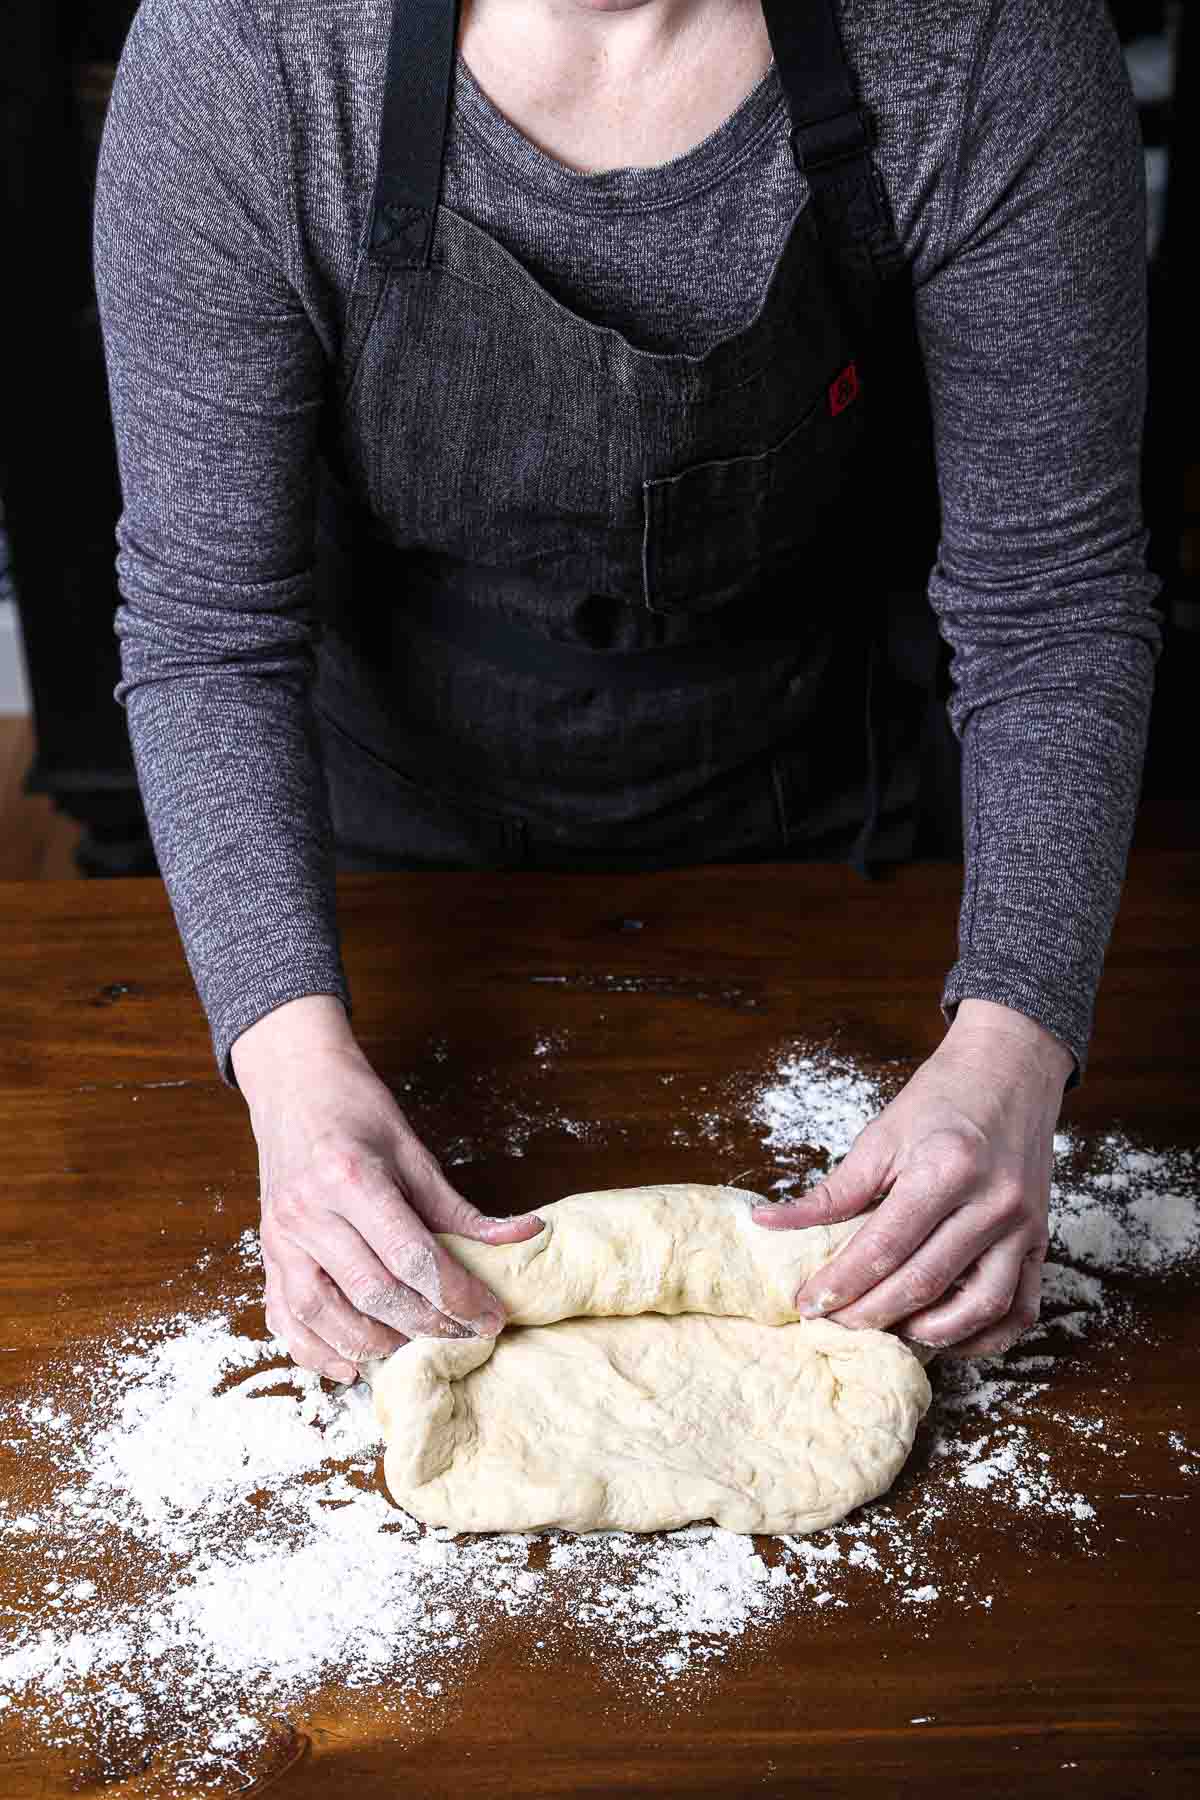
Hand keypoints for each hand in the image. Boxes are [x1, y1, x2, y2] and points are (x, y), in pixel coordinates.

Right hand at [232, 996, 544, 1381]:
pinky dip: (314, 1349)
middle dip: (426, 1324)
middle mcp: (309, 1212)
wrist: (293, 1084)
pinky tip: (349, 1364)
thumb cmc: (356, 1112)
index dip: (457, 1295)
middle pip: (372, 1292)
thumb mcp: (413, 1152)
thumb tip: (524, 1235)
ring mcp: (280, 1236)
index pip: (412, 1258)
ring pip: (323, 1313)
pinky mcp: (266, 1252)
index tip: (491, 1317)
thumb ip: (460, 1208)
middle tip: (466, 1337)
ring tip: (414, 1348)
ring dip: (372, 1343)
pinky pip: (283, 1316)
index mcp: (351, 1179)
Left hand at [751, 1000, 1073, 1356]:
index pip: (884, 1247)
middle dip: (870, 1314)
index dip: (841, 1283)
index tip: (808, 1304)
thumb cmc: (942, 1099)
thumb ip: (833, 1191)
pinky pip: (1021, 1310)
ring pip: (979, 1307)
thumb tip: (769, 1223)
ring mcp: (1023, 1226)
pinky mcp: (1041, 1241)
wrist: (1010, 1071)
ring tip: (885, 1332)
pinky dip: (984, 1336)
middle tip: (833, 1325)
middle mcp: (991, 1202)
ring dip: (928, 1333)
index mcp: (946, 1169)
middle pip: (924, 1283)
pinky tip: (944, 1335)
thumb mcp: (881, 1136)